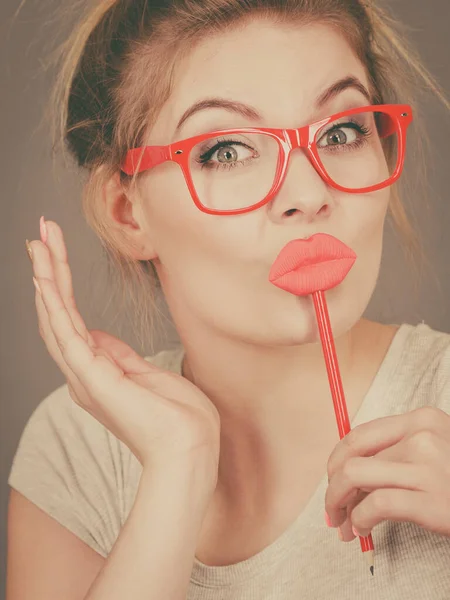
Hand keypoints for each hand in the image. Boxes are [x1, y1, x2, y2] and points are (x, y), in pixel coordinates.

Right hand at [28, 219, 220, 477]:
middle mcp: (82, 373)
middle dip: (49, 271)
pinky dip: (54, 304)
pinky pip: (67, 334)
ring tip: (39, 242)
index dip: (61, 285)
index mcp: (95, 372)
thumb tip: (97, 336)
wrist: (189, 449)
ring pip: (57, 317)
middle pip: (58, 313)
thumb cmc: (176, 417)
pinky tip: (45, 278)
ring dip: (48, 277)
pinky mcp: (92, 377)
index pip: (71, 320)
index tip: (56, 252)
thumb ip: (117, 355)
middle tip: (41, 234)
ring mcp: (84, 375)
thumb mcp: (145, 375)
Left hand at [325, 407, 449, 541]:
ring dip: (339, 504)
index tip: (331, 480)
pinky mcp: (432, 500)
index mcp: (421, 419)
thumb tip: (343, 473)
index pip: (359, 434)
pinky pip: (376, 505)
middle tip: (331, 509)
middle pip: (353, 456)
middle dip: (333, 486)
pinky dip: (360, 519)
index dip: (336, 460)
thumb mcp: (432, 452)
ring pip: (356, 476)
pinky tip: (364, 530)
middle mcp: (423, 436)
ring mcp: (429, 466)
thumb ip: (396, 452)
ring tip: (342, 524)